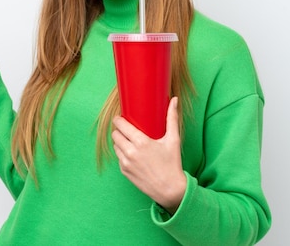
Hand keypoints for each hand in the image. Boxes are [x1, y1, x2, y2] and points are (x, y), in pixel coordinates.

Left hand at [112, 97, 186, 213]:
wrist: (169, 189)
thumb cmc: (172, 163)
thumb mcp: (173, 140)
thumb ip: (172, 118)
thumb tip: (174, 100)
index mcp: (141, 142)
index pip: (120, 125)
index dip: (118, 120)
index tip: (121, 117)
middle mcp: (130, 152)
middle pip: (115, 134)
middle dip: (119, 130)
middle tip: (125, 128)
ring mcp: (126, 163)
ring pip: (115, 146)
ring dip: (119, 141)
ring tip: (128, 140)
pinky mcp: (124, 171)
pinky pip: (118, 157)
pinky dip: (122, 153)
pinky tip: (131, 152)